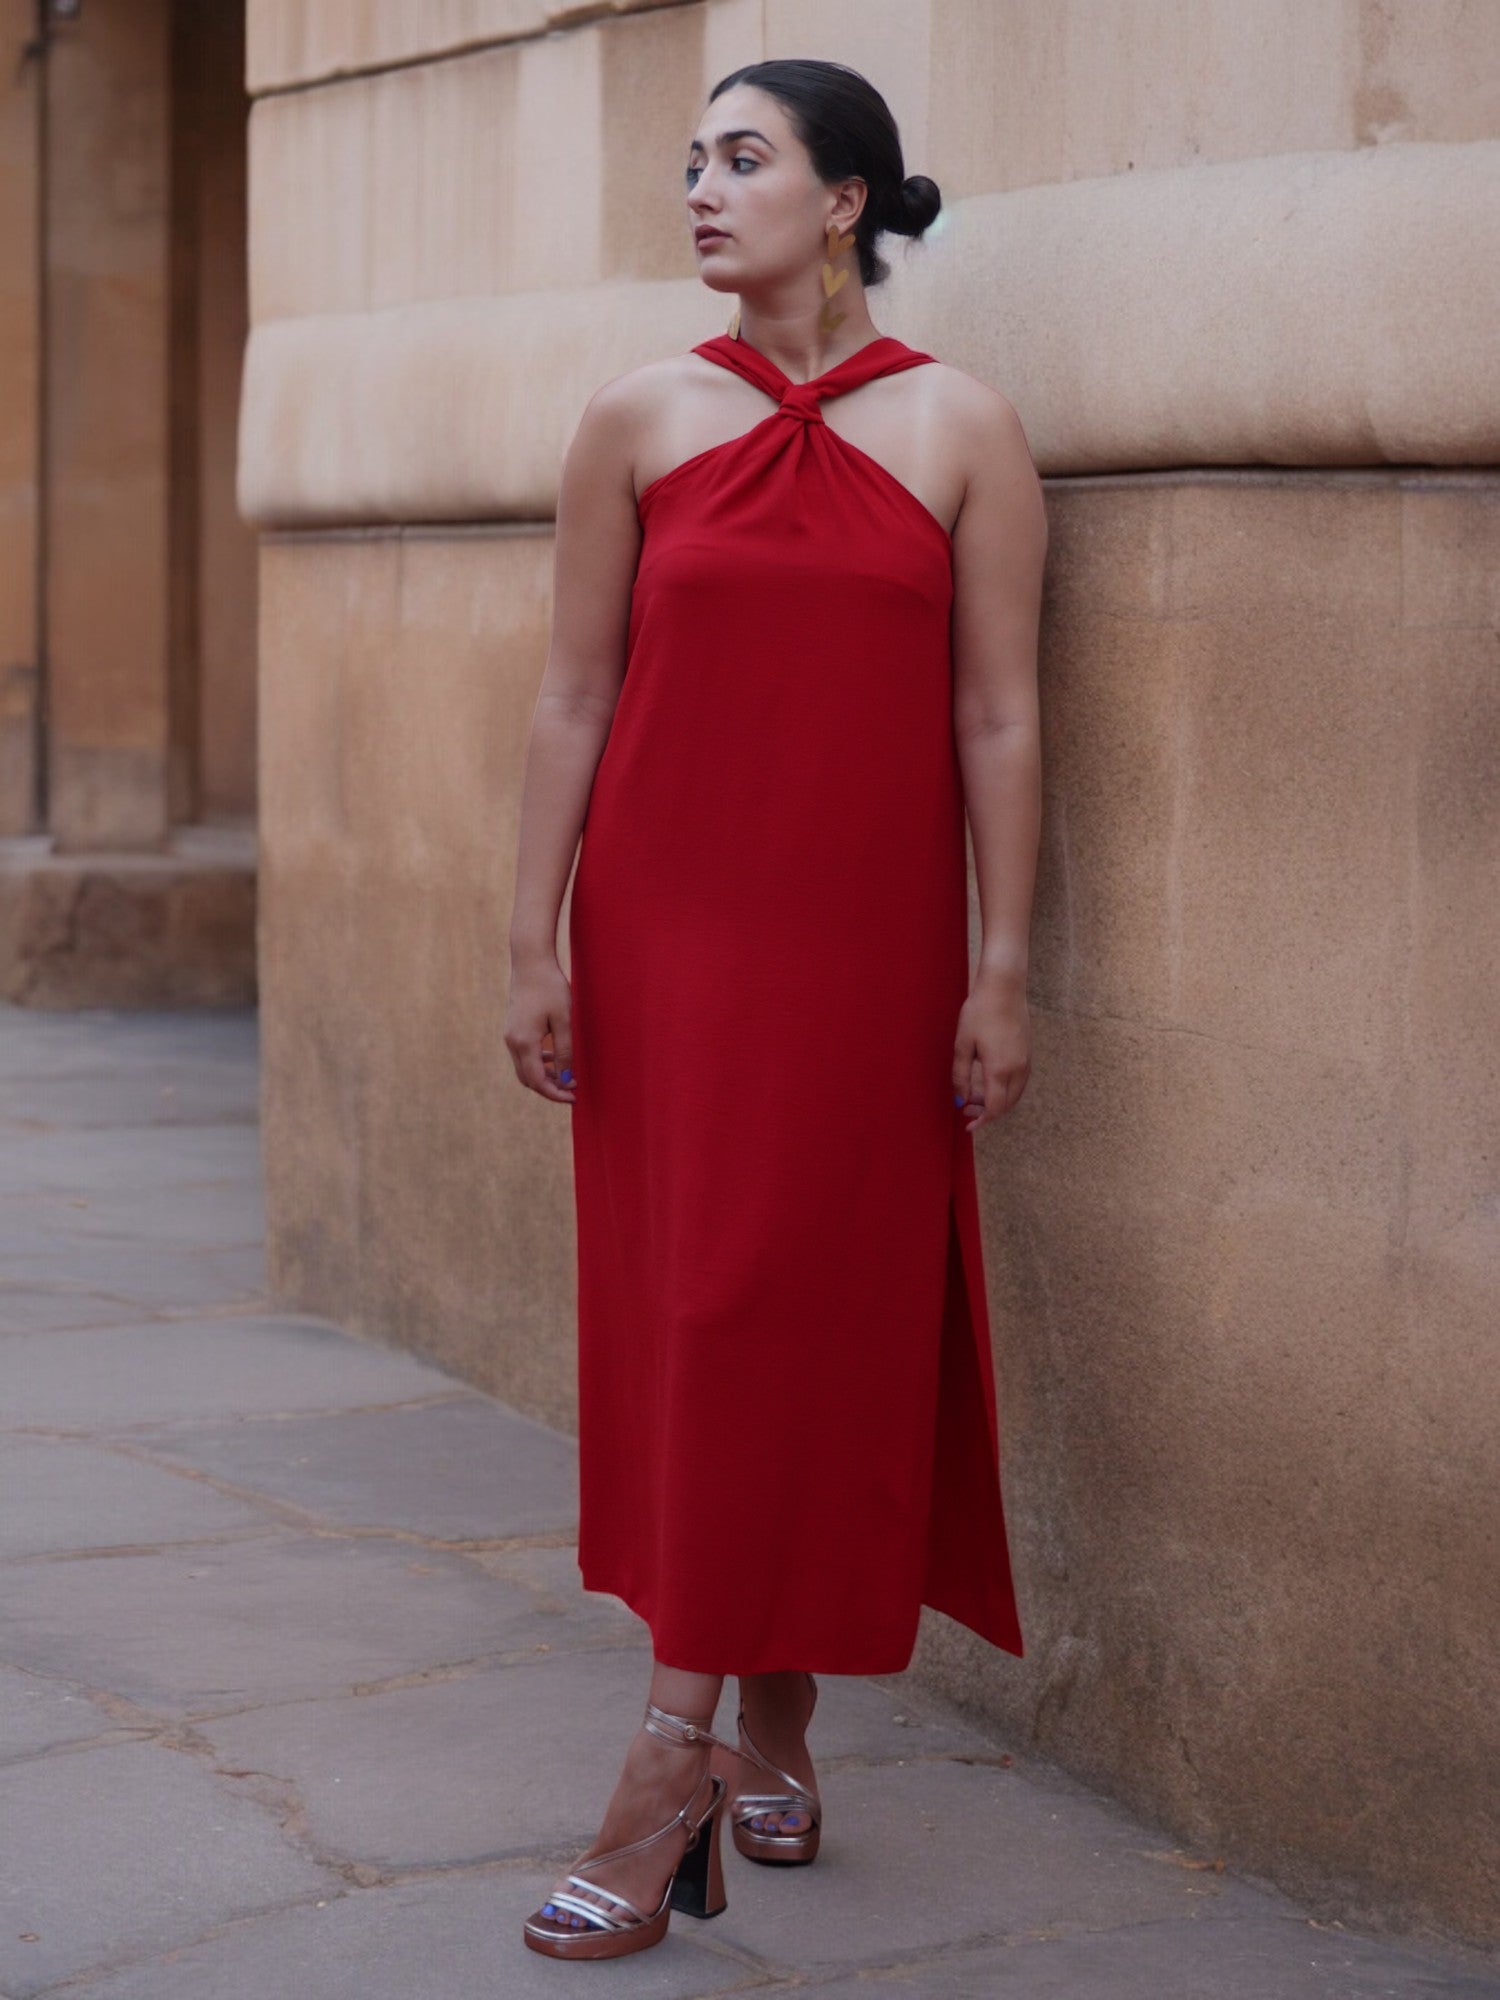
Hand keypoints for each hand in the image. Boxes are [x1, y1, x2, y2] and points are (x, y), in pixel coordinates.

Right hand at [504, 954, 577, 1104]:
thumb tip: (566, 1079)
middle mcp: (512, 1042)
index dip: (555, 1094)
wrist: (530, 962)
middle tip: (573, 1089)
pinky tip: (555, 1058)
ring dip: (544, 1076)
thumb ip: (564, 1051)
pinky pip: (523, 1056)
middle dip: (550, 1088)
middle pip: (528, 1079)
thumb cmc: (550, 988)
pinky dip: (538, 1063)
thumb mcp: (563, 1020)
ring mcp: (510, 1036)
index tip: (574, 1097)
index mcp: (524, 1042)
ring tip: (568, 1076)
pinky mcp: (513, 1029)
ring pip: (525, 1069)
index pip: (538, 1081)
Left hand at [951, 972, 1029, 1132]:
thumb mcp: (962, 1044)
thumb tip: (960, 1099)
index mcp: (999, 1069)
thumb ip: (960, 1075)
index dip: (981, 1121)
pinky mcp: (1028, 1052)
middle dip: (987, 1112)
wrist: (1004, 987)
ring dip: (998, 1102)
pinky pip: (1020, 1082)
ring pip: (1015, 1094)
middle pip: (1006, 1105)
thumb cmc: (979, 1012)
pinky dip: (1006, 1091)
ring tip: (976, 1097)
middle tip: (966, 1109)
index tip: (968, 1126)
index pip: (994, 1108)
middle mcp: (1018, 1069)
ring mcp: (1026, 1061)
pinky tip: (991, 1083)